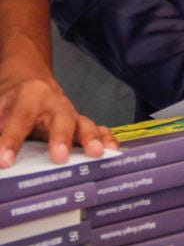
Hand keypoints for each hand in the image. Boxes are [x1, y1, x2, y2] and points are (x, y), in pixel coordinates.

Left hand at [0, 59, 115, 165]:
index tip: (5, 161)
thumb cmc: (11, 101)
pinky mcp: (80, 124)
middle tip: (59, 157)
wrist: (30, 84)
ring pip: (83, 123)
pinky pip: (97, 129)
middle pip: (61, 118)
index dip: (12, 140)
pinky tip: (112, 149)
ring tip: (96, 153)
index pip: (20, 119)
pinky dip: (106, 138)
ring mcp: (71, 114)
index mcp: (29, 96)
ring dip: (90, 139)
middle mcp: (55, 103)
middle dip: (61, 137)